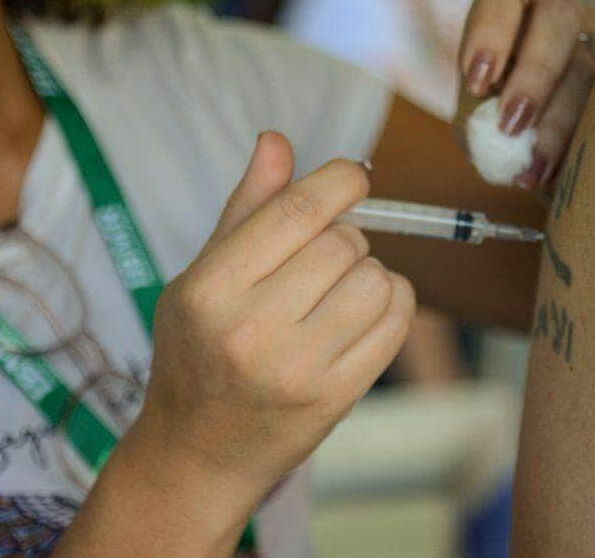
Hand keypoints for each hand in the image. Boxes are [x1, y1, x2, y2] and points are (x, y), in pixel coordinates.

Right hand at [133, 131, 414, 515]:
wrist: (197, 453)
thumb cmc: (197, 353)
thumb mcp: (202, 278)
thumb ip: (246, 209)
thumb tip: (276, 140)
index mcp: (210, 289)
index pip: (296, 211)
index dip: (339, 181)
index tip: (353, 176)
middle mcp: (250, 329)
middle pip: (343, 243)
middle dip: (347, 237)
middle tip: (326, 258)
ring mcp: (296, 368)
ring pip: (376, 279)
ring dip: (371, 273)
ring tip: (341, 290)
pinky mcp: (335, 397)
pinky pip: (396, 323)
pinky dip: (393, 303)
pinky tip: (366, 311)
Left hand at [457, 0, 594, 190]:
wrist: (543, 160)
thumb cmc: (500, 129)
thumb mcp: (479, 123)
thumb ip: (479, 120)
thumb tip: (502, 132)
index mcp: (514, 9)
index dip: (489, 30)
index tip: (477, 81)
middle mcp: (562, 13)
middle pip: (558, 12)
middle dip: (534, 71)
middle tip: (512, 126)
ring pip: (590, 63)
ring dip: (558, 122)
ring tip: (531, 172)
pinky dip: (585, 140)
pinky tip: (560, 175)